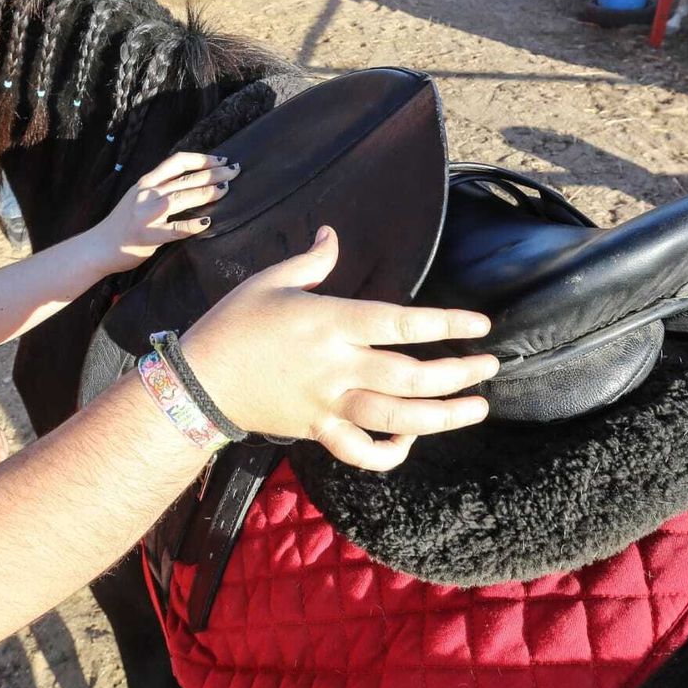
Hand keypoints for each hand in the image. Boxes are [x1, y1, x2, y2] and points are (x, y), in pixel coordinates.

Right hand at [85, 152, 240, 273]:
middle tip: (235, 171)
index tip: (221, 159)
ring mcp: (146, 214)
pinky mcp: (147, 236)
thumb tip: (191, 182)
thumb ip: (160, 189)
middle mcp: (146, 194)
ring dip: (206, 192)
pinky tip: (207, 223)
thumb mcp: (138, 198)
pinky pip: (174, 229)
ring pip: (181, 197)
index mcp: (146, 183)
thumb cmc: (122, 224)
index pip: (177, 162)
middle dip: (213, 173)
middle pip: (185, 178)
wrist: (98, 247)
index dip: (201, 159)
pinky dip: (192, 225)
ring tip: (225, 189)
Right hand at [179, 226, 497, 470]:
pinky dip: (390, 453)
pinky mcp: (317, 431)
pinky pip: (360, 452)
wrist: (198, 381)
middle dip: (459, 374)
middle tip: (490, 368)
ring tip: (476, 409)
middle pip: (411, 378)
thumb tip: (332, 234)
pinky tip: (410, 441)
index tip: (479, 324)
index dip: (446, 324)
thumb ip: (311, 260)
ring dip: (443, 417)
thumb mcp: (269, 280)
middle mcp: (336, 367)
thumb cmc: (232, 323)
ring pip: (396, 419)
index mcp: (329, 324)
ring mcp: (328, 404)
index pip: (401, 324)